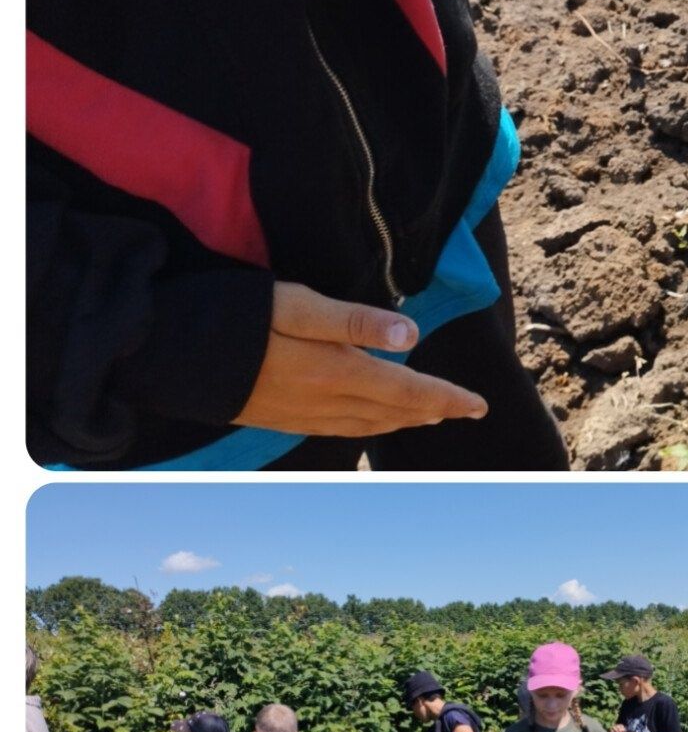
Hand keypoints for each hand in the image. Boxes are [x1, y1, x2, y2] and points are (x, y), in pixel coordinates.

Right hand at [234, 282, 487, 438]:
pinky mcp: (277, 417)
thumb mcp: (297, 303)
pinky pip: (337, 429)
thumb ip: (355, 321)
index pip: (407, 390)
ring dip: (402, 421)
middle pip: (392, 411)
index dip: (446, 398)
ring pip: (366, 424)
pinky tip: (368, 422)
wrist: (164, 351)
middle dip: (432, 411)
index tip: (479, 406)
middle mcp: (323, 401)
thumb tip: (412, 335)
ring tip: (428, 417)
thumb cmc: (234, 314)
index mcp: (335, 372)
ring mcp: (298, 414)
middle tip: (464, 411)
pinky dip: (366, 426)